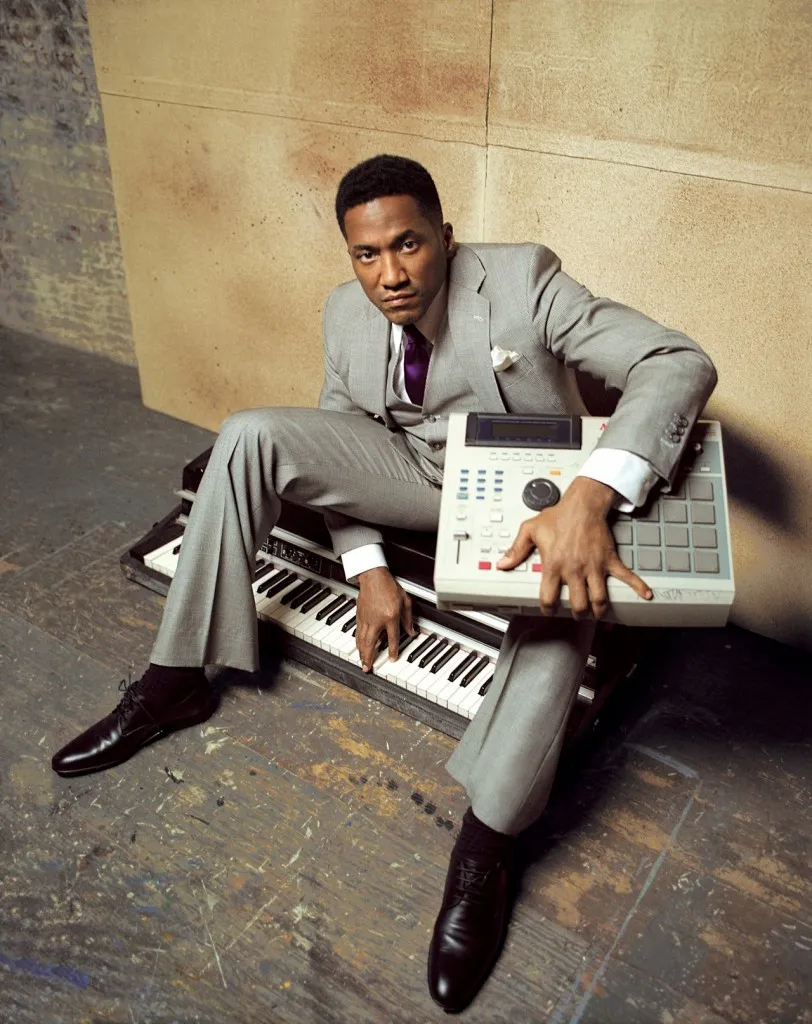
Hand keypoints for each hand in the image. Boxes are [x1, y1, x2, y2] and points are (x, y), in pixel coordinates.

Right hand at [355, 567, 415, 671]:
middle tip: (368, 667)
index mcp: (390, 617)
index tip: (392, 659)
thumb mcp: (405, 601)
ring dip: (362, 652)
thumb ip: (408, 619)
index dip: (393, 650)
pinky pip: (358, 632)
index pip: (392, 638)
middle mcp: (377, 620)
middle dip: (369, 657)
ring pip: (362, 639)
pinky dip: (357, 642)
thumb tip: (412, 632)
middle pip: (371, 643)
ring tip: (362, 662)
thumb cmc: (389, 586)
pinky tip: (358, 647)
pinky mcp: (360, 615)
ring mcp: (366, 618)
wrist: (374, 577)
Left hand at [496, 477, 652, 618]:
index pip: (549, 597)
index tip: (549, 611)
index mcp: (555, 565)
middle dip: (578, 614)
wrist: (583, 503)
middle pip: (578, 605)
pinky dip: (637, 586)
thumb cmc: (558, 516)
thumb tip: (503, 564)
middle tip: (578, 615)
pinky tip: (645, 595)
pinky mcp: (609, 560)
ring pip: (599, 599)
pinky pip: (626, 576)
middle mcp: (575, 570)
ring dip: (599, 610)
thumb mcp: (531, 530)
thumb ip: (516, 550)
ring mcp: (594, 567)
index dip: (548, 609)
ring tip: (597, 614)